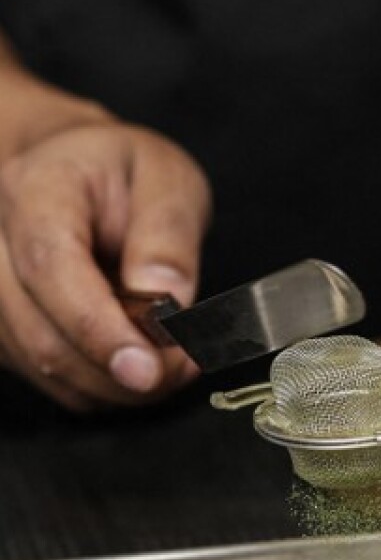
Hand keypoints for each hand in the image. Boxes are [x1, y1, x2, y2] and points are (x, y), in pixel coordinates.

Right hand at [0, 116, 210, 409]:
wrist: (76, 174)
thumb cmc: (122, 174)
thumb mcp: (167, 178)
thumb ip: (169, 234)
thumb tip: (168, 298)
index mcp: (36, 190)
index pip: (50, 268)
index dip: (97, 328)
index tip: (146, 368)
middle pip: (40, 332)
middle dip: (118, 370)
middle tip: (183, 367)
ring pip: (43, 365)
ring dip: (115, 384)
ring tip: (172, 362)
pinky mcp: (5, 330)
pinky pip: (50, 379)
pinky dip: (101, 386)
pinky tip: (139, 363)